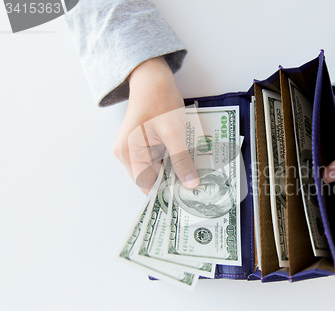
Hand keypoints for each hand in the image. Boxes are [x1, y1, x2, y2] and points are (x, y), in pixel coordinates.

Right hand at [113, 57, 198, 193]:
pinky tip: (184, 158)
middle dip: (172, 181)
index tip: (188, 195)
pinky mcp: (141, 145)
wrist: (153, 78)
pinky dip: (170, 160)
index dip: (167, 191)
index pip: (148, 185)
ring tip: (192, 170)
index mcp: (128, 153)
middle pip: (151, 179)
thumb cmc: (159, 100)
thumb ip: (181, 160)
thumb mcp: (174, 132)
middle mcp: (126, 155)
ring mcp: (132, 150)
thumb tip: (190, 184)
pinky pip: (156, 160)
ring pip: (156, 170)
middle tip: (195, 183)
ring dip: (173, 170)